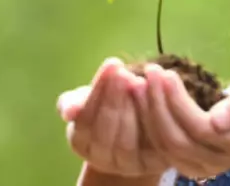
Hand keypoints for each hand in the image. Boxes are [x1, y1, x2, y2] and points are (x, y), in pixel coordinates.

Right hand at [57, 58, 169, 177]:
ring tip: (140, 82)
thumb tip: (70, 111)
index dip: (98, 91)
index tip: (112, 64)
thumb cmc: (107, 105)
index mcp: (81, 142)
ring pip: (127, 142)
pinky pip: (152, 144)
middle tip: (125, 73)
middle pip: (104, 133)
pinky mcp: (154, 163)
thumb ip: (74, 101)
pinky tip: (158, 93)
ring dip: (133, 109)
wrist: (138, 123)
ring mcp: (128, 165)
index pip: (85, 119)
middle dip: (114, 99)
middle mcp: (102, 160)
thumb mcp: (88, 99)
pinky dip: (155, 117)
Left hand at [131, 64, 229, 179]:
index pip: (199, 127)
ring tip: (139, 82)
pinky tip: (141, 98)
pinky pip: (159, 148)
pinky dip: (147, 122)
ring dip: (147, 113)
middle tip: (150, 74)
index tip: (167, 73)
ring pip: (164, 146)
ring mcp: (198, 169)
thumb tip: (218, 120)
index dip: (179, 102)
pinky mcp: (184, 166)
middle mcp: (215, 163)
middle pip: (176, 139)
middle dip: (158, 105)